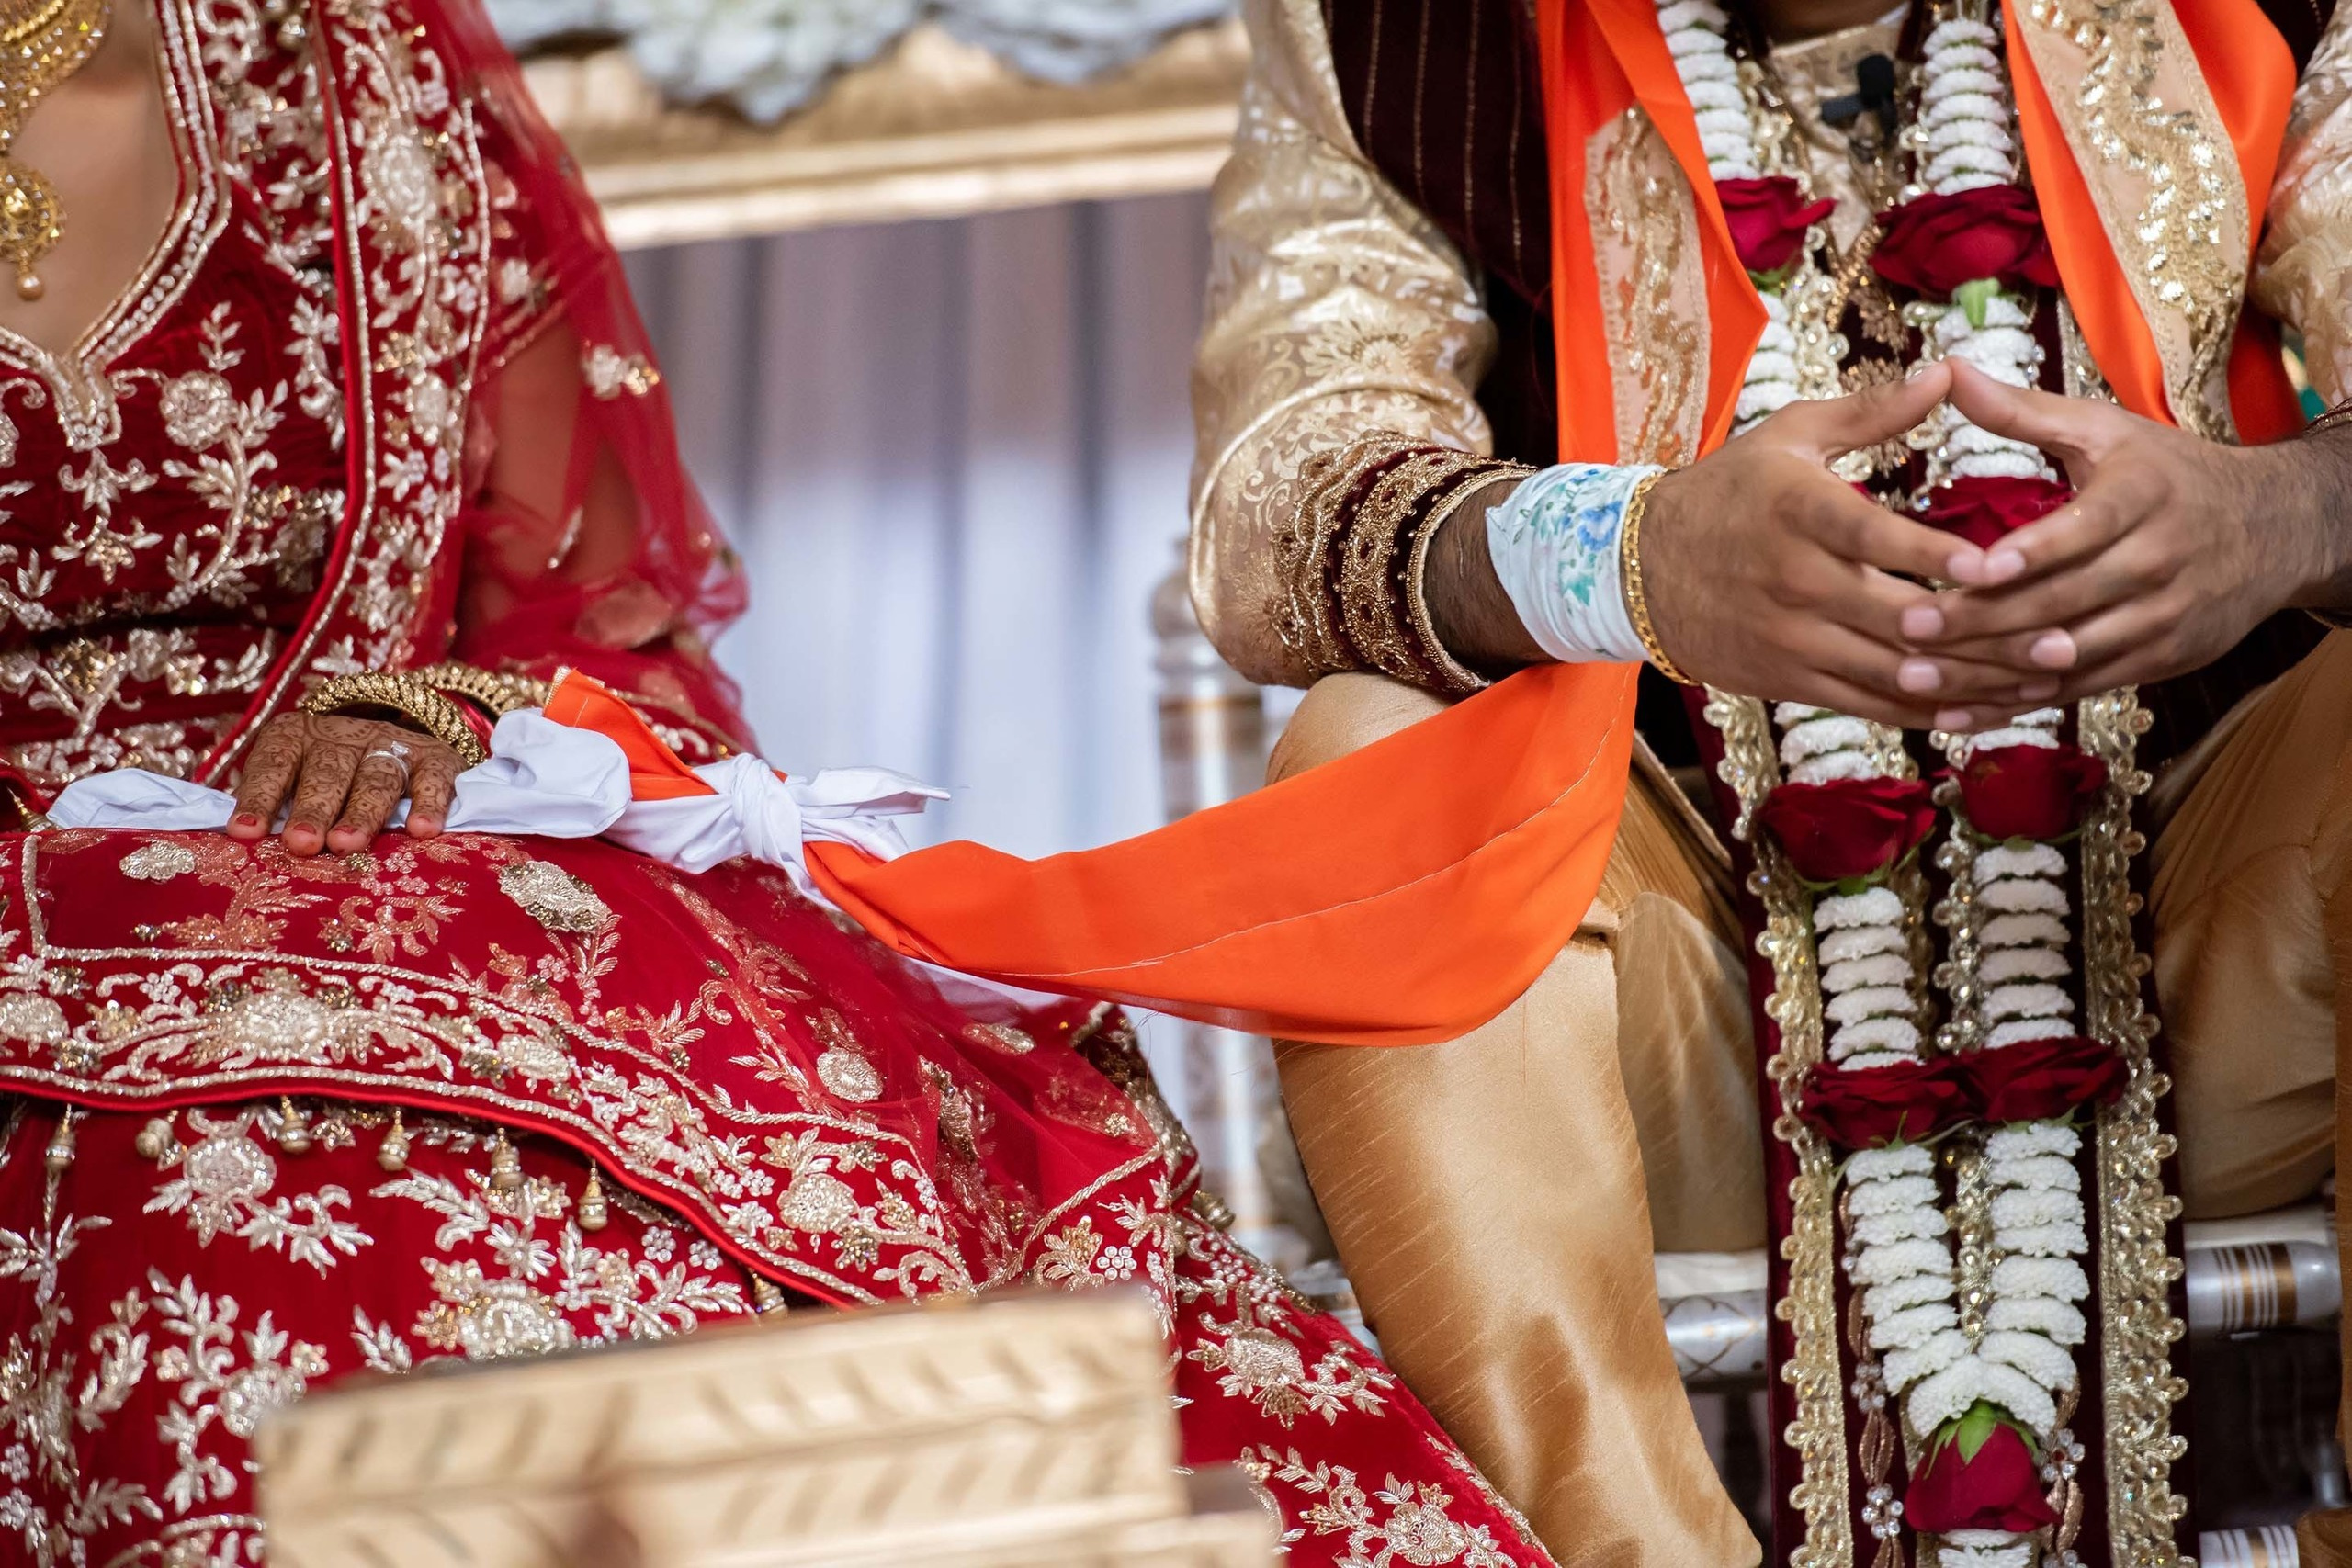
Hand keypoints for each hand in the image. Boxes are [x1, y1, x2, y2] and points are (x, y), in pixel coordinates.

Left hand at [226, 711, 462, 855]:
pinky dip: (429, 804)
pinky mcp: (435, 758)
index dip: (260, 797)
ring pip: (375, 779)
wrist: (400, 730)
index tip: (245, 832)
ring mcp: (392, 744)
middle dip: (314, 809)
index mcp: (297, 737)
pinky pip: (432, 780)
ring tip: (347, 844)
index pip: (275, 765)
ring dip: (361, 813)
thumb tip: (243, 847)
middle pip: (327, 774)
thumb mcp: (294, 778)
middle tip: (302, 843)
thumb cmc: (329, 776)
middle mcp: (344, 736)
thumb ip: (274, 807)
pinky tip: (421, 830)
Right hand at [1641, 362, 2035, 727]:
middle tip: (2061, 636)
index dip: (1938, 558)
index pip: (1874, 538)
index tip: (1999, 565)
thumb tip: (1950, 374)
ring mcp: (1792, 638)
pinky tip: (1983, 709)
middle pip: (1900, 619)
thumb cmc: (1726, 492)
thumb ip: (1874, 412)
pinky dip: (1929, 712)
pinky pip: (1869, 706)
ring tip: (2042, 679)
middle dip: (1986, 634)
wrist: (1641, 568)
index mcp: (1799, 512)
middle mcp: (1795, 582)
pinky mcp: (1789, 679)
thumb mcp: (1789, 437)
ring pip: (1894, 673)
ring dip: (1973, 681)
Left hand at [1913, 359, 2344, 710]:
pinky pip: (2079, 690)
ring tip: (1914, 678)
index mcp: (2142, 497)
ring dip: (1988, 673)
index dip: (2029, 553)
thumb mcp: (2106, 431)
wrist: (2276, 528)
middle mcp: (2158, 562)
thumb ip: (2023, 411)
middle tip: (1907, 628)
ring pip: (2066, 656)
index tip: (1973, 567)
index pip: (2082, 530)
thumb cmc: (2168, 473)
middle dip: (1982, 620)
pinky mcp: (2158, 661)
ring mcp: (2161, 619)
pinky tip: (1959, 714)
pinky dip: (2017, 703)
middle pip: (2062, 601)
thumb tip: (1948, 370)